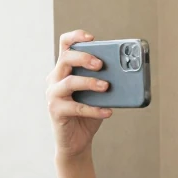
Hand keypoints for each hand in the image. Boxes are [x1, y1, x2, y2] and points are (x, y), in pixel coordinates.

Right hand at [46, 29, 111, 158]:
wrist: (77, 141)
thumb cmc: (88, 114)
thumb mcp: (97, 94)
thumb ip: (104, 80)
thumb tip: (124, 71)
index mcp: (64, 70)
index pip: (65, 45)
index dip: (76, 37)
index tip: (92, 37)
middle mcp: (55, 79)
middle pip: (66, 58)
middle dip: (84, 58)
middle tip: (101, 64)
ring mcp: (53, 95)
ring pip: (69, 82)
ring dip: (90, 82)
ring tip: (106, 86)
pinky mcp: (56, 111)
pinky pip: (76, 107)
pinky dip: (94, 109)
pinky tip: (108, 112)